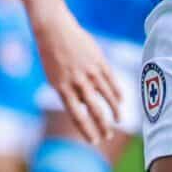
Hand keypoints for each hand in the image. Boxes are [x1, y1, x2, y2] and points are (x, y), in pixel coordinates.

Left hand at [31, 9, 122, 145]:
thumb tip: (84, 106)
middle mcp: (77, 82)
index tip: (94, 141)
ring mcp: (89, 71)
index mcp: (62, 89)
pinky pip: (111, 81)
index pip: (77, 116)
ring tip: (118, 120)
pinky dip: (117, 93)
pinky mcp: (99, 62)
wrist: (54, 30)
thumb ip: (69, 93)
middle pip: (94, 110)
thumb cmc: (51, 56)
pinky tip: (120, 101)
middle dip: (102, 126)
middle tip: (107, 136)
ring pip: (107, 96)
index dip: (87, 130)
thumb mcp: (54, 78)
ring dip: (114, 111)